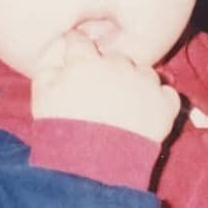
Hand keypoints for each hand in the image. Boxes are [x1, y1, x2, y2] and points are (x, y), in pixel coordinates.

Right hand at [32, 32, 180, 142]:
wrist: (92, 166)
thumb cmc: (62, 129)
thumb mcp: (41, 96)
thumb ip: (48, 69)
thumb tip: (59, 58)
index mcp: (86, 62)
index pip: (79, 41)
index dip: (75, 49)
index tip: (74, 59)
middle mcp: (118, 66)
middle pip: (114, 56)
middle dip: (107, 68)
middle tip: (100, 89)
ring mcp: (144, 84)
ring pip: (142, 71)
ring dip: (134, 82)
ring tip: (124, 104)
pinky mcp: (164, 105)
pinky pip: (166, 93)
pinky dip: (158, 100)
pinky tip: (145, 112)